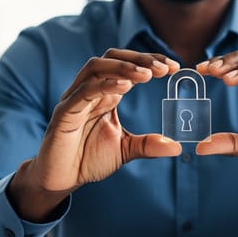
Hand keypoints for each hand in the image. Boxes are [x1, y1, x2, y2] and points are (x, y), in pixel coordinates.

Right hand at [9, 49, 180, 221]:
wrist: (61, 179)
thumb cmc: (88, 159)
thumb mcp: (125, 150)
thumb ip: (148, 145)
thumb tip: (177, 147)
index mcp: (106, 94)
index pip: (127, 65)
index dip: (150, 61)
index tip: (174, 67)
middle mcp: (90, 90)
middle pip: (112, 57)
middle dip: (140, 58)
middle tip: (164, 68)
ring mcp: (75, 98)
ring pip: (96, 67)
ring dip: (123, 67)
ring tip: (147, 74)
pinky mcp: (64, 112)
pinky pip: (83, 91)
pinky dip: (104, 85)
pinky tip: (125, 87)